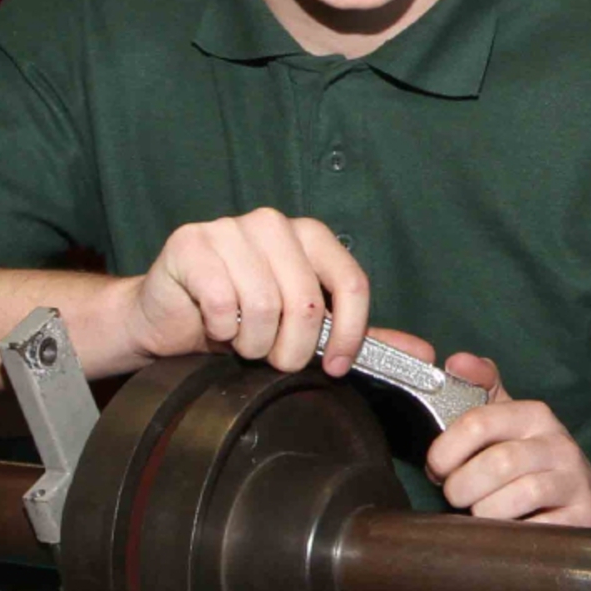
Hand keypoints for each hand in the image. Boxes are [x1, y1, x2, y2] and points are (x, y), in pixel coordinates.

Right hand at [111, 209, 368, 374]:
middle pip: (307, 301)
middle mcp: (272, 223)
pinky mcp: (190, 243)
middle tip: (272, 358)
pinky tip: (212, 325)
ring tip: (240, 341)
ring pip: (264, 306)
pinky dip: (219, 329)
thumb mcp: (304, 331)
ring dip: (252, 343)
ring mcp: (229, 228)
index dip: (348, 334)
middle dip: (291, 349)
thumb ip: (359, 337)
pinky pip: (221, 302)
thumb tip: (423, 354)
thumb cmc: (239, 323)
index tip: (333, 366)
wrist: (167, 320)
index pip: (351, 282)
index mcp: (309, 236)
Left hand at [384, 334, 590, 526]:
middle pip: (496, 463)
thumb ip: (479, 389)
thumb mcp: (510, 421)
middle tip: (455, 496)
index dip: (446, 449)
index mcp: (534, 416)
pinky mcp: (580, 520)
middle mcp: (557, 445)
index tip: (436, 467)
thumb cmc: (535, 461)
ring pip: (515, 497)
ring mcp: (572, 483)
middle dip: (462, 486)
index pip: (480, 421)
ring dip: (484, 512)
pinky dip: (509, 535)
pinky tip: (504, 532)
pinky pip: (534, 530)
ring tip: (479, 513)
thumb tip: (456, 362)